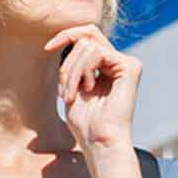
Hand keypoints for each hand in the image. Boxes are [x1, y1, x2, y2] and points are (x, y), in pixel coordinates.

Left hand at [44, 25, 140, 150]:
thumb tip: (65, 38)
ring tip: (72, 94)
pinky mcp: (130, 66)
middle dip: (67, 63)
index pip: (87, 37)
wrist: (99, 141)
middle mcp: (119, 62)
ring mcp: (126, 63)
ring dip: (72, 71)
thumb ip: (73, 62)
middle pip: (86, 38)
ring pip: (88, 45)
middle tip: (63, 90)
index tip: (47, 48)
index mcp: (106, 66)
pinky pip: (98, 52)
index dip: (66, 35)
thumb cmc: (85, 123)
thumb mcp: (72, 86)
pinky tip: (88, 89)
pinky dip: (83, 70)